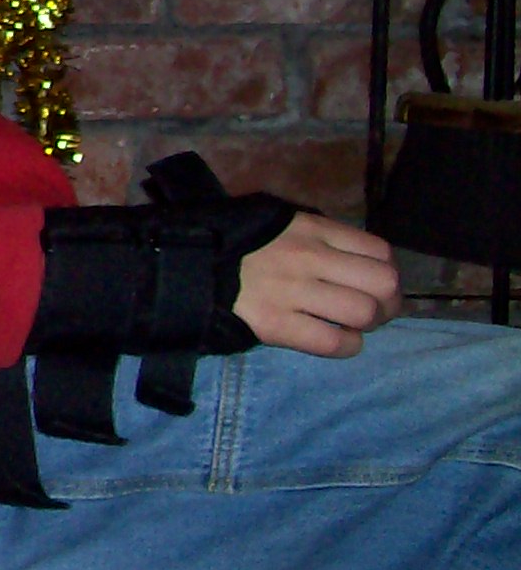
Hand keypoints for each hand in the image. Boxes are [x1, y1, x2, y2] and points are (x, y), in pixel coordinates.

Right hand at [234, 212, 402, 356]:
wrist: (182, 267)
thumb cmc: (234, 244)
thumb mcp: (278, 223)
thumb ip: (318, 236)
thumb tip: (359, 261)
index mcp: (310, 228)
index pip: (379, 251)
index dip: (387, 273)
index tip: (374, 285)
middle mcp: (308, 256)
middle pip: (383, 284)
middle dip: (386, 303)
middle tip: (371, 312)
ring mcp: (292, 291)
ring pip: (364, 313)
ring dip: (366, 325)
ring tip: (351, 326)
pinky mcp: (276, 324)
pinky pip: (333, 342)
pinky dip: (346, 345)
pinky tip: (336, 340)